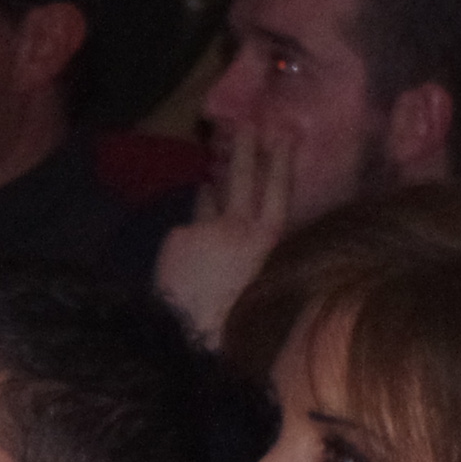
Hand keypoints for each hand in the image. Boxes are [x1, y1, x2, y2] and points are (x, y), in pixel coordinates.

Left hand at [154, 112, 297, 343]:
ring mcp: (205, 226)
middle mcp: (239, 226)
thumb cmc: (239, 320)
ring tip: (214, 178)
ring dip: (213, 190)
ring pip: (209, 201)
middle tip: (246, 123)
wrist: (195, 338)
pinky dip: (188, 240)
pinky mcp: (178, 235)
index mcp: (270, 240)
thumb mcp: (266, 281)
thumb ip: (262, 251)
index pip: (278, 189)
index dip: (280, 159)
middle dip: (245, 148)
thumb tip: (254, 232)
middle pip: (243, 178)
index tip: (283, 132)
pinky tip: (187, 263)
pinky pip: (185, 232)